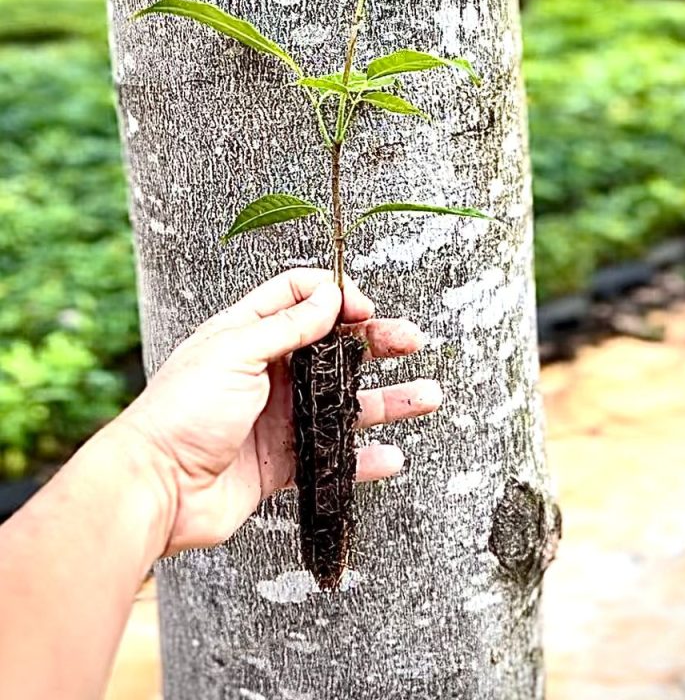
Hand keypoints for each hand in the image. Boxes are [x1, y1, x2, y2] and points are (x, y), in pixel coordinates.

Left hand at [117, 267, 441, 554]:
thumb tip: (330, 296)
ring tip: (428, 397)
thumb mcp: (235, 352)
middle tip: (412, 342)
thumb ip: (287, 327)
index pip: (299, 297)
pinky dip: (365, 460)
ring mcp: (277, 419)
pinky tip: (392, 458)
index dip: (335, 295)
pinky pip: (333, 458)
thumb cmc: (182, 411)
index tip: (364, 308)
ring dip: (387, 400)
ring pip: (344, 404)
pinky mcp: (281, 465)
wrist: (156, 489)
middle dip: (376, 342)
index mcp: (248, 334)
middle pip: (333, 348)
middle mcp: (267, 372)